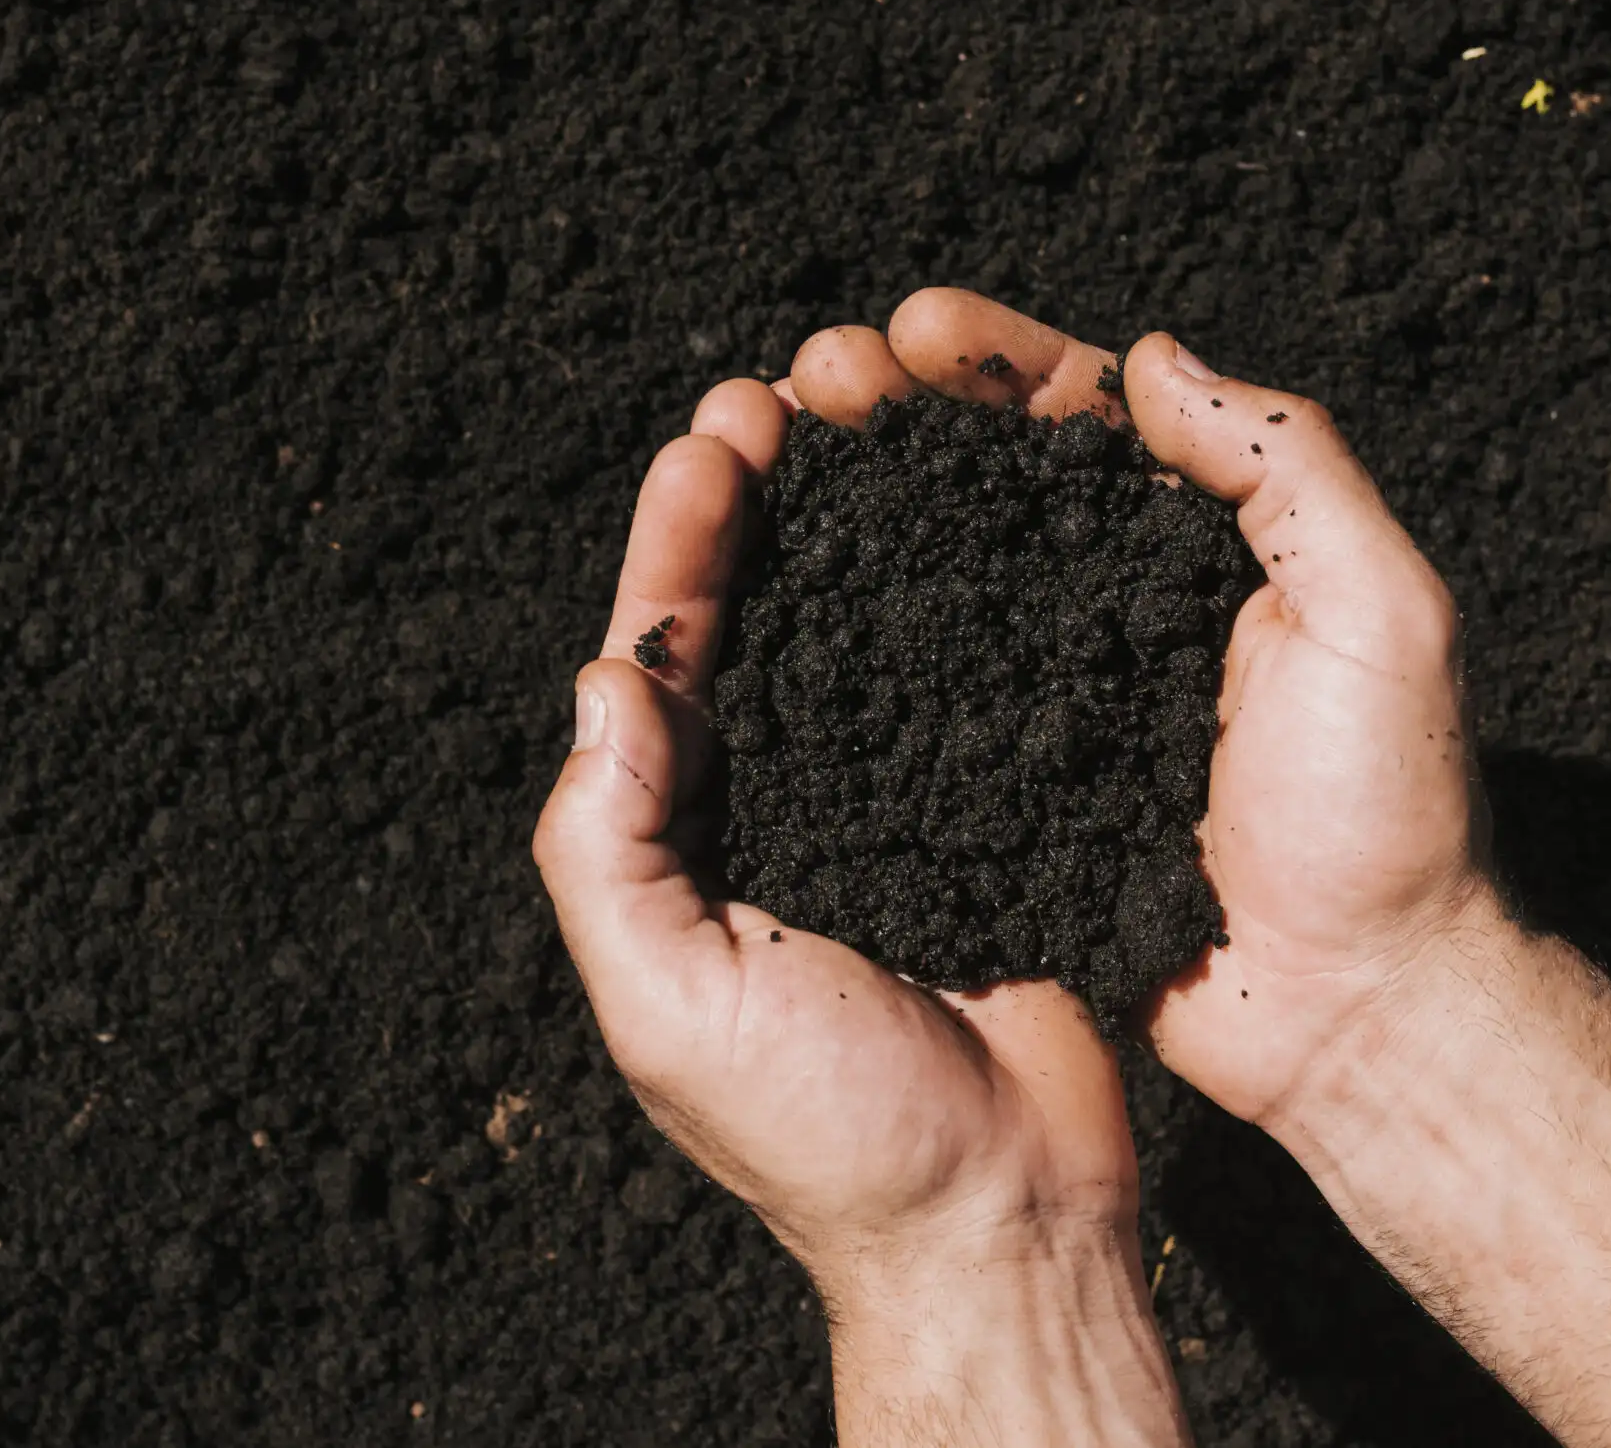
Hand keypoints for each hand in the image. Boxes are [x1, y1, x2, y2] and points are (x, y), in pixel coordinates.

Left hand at [532, 377, 1187, 1443]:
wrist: (1007, 1215)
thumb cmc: (830, 1132)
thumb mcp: (672, 1000)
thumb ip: (609, 849)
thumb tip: (602, 683)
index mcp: (683, 848)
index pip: (659, 668)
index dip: (674, 552)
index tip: (708, 444)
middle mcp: (775, 809)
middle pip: (750, 625)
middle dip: (749, 509)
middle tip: (772, 396)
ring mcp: (883, 805)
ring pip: (853, 633)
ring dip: (845, 528)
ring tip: (858, 421)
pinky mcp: (985, 814)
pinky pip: (960, 684)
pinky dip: (951, 597)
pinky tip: (965, 518)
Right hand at [789, 290, 1485, 1127]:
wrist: (1352, 1017)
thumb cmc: (1387, 819)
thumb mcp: (1381, 615)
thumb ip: (1287, 471)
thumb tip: (1152, 357)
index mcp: (1208, 552)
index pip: (1092, 418)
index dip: (999, 362)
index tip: (912, 331)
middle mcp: (1119, 611)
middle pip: (988, 479)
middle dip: (896, 412)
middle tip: (815, 375)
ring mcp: (1055, 702)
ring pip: (936, 573)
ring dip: (853, 504)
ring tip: (770, 449)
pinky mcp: (1010, 791)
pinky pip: (917, 698)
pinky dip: (849, 637)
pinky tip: (781, 594)